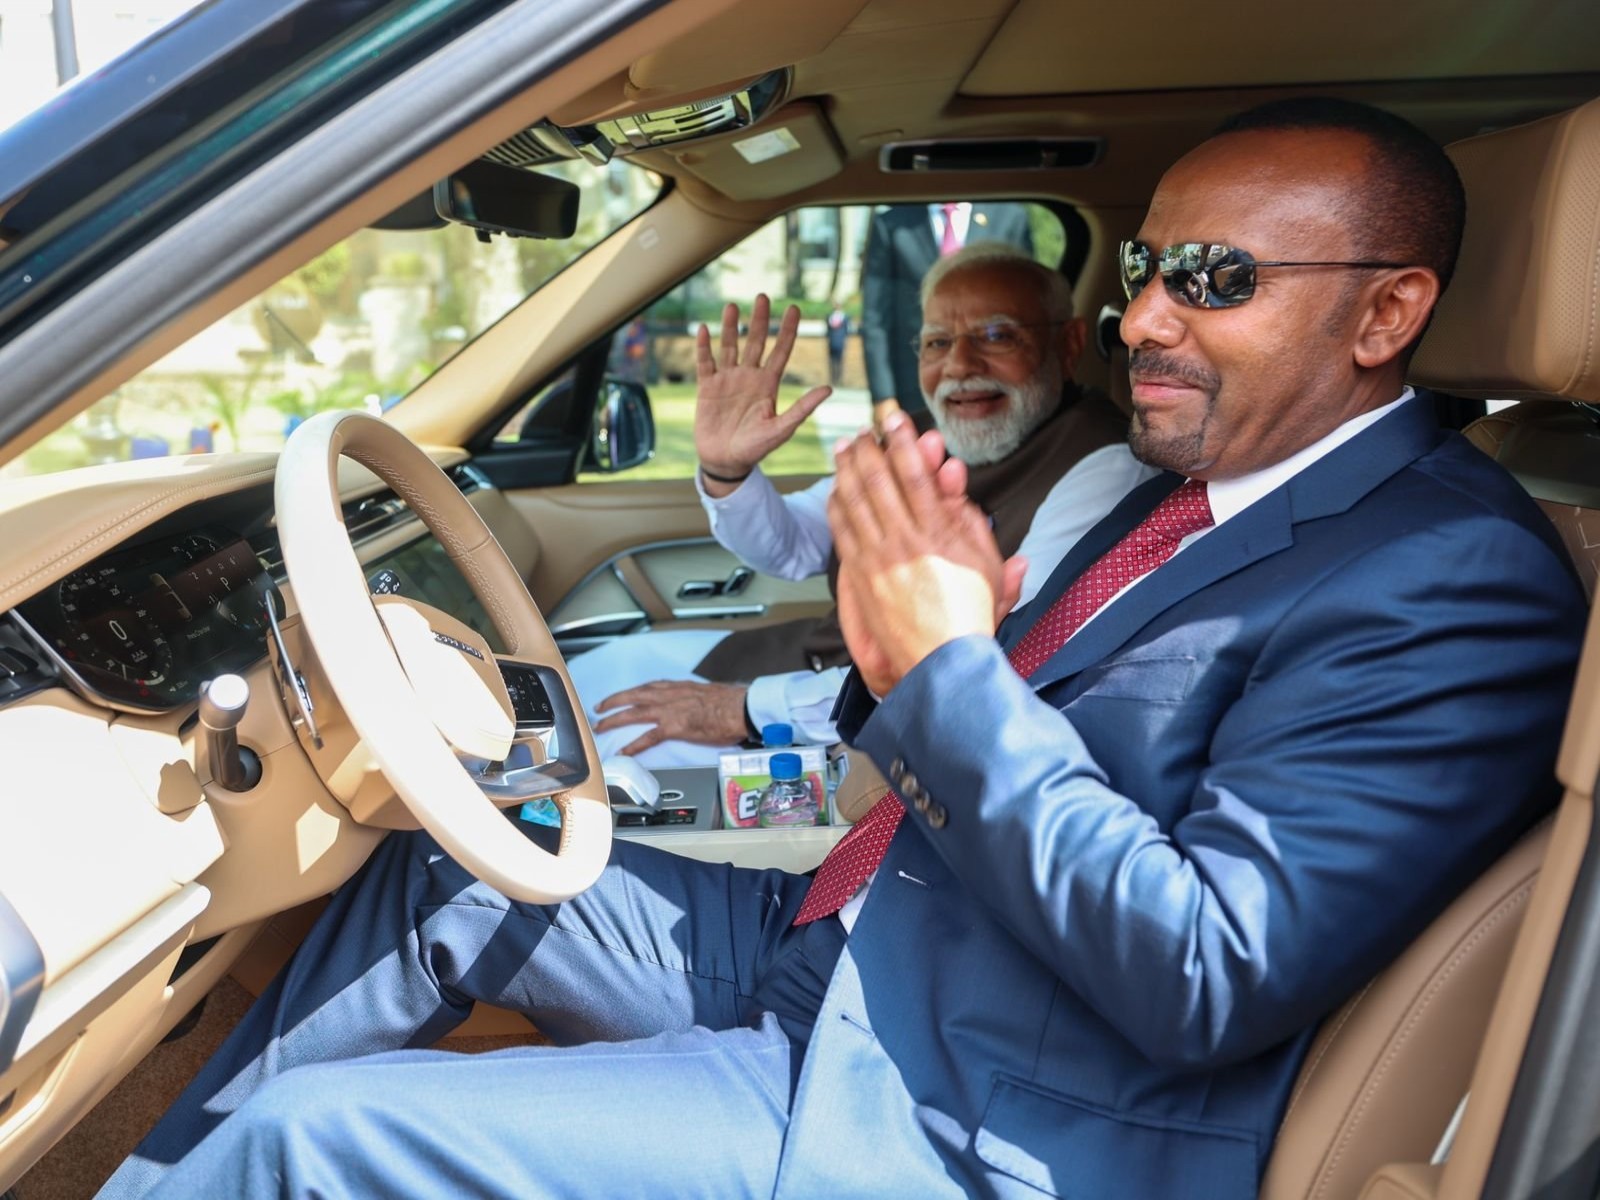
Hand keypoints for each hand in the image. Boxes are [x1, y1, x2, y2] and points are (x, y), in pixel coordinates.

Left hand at [593, 680, 749, 755]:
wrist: (741, 707)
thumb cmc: (732, 702)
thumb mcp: (708, 694)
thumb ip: (695, 698)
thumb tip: (695, 705)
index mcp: (680, 686)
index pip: (650, 686)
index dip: (633, 691)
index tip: (623, 695)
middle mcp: (671, 695)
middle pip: (634, 695)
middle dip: (614, 701)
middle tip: (600, 707)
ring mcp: (670, 710)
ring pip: (634, 713)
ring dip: (615, 719)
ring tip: (601, 726)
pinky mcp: (675, 727)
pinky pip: (648, 736)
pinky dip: (633, 744)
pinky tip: (622, 751)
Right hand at [694, 295, 830, 489]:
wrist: (725, 462)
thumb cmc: (755, 449)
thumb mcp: (781, 429)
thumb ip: (802, 408)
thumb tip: (829, 389)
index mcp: (768, 384)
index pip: (781, 351)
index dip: (788, 330)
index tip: (794, 308)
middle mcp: (749, 376)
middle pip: (756, 341)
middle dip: (761, 320)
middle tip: (764, 296)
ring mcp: (727, 380)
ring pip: (730, 346)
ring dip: (730, 327)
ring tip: (732, 306)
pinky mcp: (707, 387)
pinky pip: (705, 362)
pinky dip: (703, 347)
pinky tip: (703, 329)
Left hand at [828, 410, 1026, 693]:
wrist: (943, 662)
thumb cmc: (971, 615)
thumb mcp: (987, 563)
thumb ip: (971, 519)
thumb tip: (954, 483)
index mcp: (940, 535)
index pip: (916, 474)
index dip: (902, 441)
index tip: (894, 418)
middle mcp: (905, 543)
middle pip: (879, 481)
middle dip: (870, 447)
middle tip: (864, 427)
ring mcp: (878, 561)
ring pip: (855, 503)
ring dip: (848, 470)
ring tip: (846, 447)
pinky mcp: (861, 579)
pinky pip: (843, 532)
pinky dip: (837, 505)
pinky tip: (836, 488)